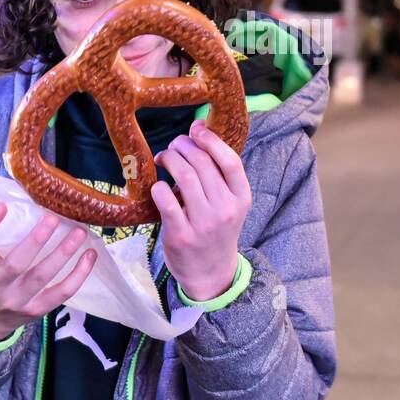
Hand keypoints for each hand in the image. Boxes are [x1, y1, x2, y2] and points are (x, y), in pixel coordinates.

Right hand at [0, 203, 97, 340]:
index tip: (0, 205)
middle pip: (15, 264)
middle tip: (53, 218)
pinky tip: (89, 255)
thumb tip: (22, 200)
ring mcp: (16, 300)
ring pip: (42, 276)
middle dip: (36, 240)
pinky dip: (78, 274)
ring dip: (63, 253)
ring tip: (79, 232)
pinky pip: (61, 293)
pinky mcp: (36, 310)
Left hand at [152, 118, 251, 300]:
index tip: (196, 128)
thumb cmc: (215, 228)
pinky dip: (158, 187)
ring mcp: (204, 223)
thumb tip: (200, 128)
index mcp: (241, 197)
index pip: (231, 161)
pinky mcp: (181, 234)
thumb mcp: (229, 203)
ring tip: (164, 159)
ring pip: (185, 177)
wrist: (210, 272)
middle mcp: (226, 209)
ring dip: (170, 160)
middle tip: (173, 146)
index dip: (211, 140)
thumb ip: (219, 173)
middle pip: (202, 164)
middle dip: (183, 147)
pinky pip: (166, 200)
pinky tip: (157, 186)